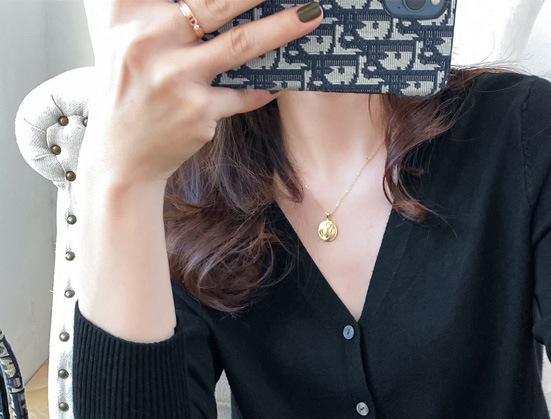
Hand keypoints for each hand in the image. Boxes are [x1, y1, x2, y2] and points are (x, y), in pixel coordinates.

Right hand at [80, 0, 323, 183]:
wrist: (121, 153)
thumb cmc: (131, 86)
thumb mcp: (125, 35)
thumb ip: (156, 9)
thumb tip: (220, 6)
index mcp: (125, 10)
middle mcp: (147, 38)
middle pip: (215, 3)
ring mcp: (174, 77)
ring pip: (240, 44)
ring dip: (281, 28)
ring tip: (310, 17)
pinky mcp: (197, 111)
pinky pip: (243, 94)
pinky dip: (265, 88)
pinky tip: (281, 81)